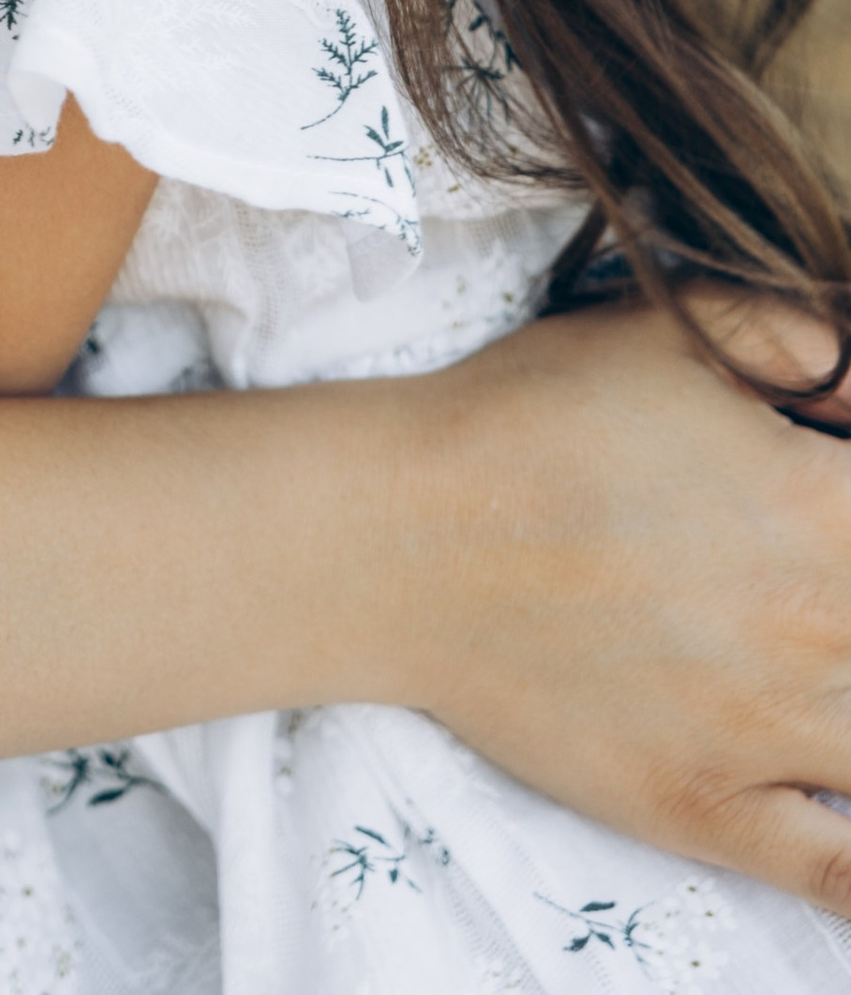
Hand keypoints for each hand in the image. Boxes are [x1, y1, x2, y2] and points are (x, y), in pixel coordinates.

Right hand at [403, 297, 850, 905]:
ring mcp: (767, 738)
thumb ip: (795, 341)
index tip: (832, 507)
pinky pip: (840, 875)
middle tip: (808, 587)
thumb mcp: (668, 333)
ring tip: (819, 669)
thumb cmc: (529, 420)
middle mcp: (817, 635)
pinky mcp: (706, 809)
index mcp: (821, 514)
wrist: (400, 536)